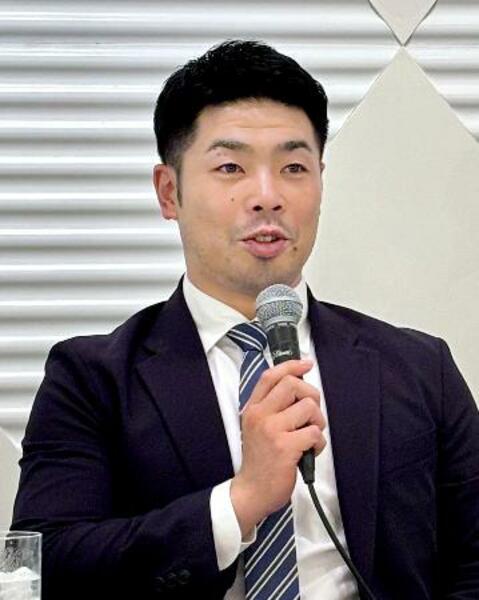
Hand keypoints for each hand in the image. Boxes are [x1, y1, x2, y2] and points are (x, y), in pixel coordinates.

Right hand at [230, 359, 325, 537]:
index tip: (306, 364)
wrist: (252, 491)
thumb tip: (297, 385)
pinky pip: (314, 433)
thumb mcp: (256, 427)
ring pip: (309, 408)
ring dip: (318, 421)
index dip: (291, 365)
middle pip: (293, 385)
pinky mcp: (285, 447)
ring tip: (310, 435)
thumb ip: (272, 407)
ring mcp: (272, 430)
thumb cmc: (260, 459)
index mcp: (253, 408)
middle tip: (312, 413)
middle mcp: (260, 415)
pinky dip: (319, 442)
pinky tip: (310, 451)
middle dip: (312, 395)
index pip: (271, 376)